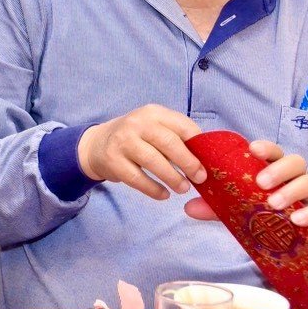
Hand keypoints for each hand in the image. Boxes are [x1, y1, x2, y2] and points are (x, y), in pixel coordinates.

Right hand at [77, 105, 205, 199]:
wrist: (98, 144)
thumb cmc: (137, 138)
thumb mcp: (155, 129)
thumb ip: (177, 138)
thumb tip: (207, 159)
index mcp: (153, 113)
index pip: (183, 126)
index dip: (199, 145)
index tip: (209, 162)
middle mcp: (137, 123)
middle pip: (169, 143)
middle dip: (189, 163)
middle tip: (199, 178)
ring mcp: (123, 141)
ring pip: (153, 161)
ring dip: (173, 178)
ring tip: (183, 188)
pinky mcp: (113, 161)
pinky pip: (138, 179)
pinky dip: (154, 190)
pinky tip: (164, 195)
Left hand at [183, 139, 307, 227]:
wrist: (298, 242)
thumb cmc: (266, 216)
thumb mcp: (239, 211)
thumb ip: (216, 207)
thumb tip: (188, 207)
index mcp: (275, 171)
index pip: (273, 151)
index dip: (265, 147)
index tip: (253, 148)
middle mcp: (296, 179)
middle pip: (296, 161)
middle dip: (279, 168)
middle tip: (261, 182)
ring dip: (292, 190)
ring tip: (274, 204)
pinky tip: (296, 221)